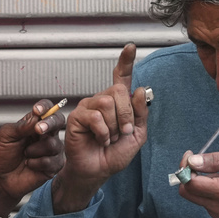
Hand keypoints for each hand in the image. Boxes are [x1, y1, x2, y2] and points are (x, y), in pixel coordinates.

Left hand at [0, 100, 66, 200]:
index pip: (47, 109)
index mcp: (34, 124)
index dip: (45, 107)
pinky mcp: (54, 165)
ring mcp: (52, 150)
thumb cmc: (3, 156)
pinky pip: (51, 161)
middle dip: (49, 123)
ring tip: (25, 154)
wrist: (1, 178)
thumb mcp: (6, 135)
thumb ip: (22, 126)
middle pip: (58, 121)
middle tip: (38, 130)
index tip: (37, 110)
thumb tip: (37, 118)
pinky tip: (29, 164)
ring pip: (53, 144)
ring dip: (35, 150)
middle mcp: (46, 135)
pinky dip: (37, 163)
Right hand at [52, 43, 148, 213]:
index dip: (126, 61)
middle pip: (118, 91)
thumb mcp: (137, 135)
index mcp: (117, 103)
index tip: (130, 47)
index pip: (121, 77)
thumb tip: (139, 90)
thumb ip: (141, 113)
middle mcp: (102, 100)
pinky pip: (95, 116)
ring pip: (107, 103)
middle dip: (126, 114)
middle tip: (123, 133)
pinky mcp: (77, 117)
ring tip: (110, 138)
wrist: (98, 171)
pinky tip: (100, 140)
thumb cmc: (114, 154)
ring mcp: (88, 107)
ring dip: (114, 126)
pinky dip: (103, 132)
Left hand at [176, 148, 218, 217]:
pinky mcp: (217, 214)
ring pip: (192, 195)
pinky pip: (200, 199)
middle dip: (187, 174)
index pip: (190, 183)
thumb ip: (214, 160)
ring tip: (212, 170)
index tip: (190, 155)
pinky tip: (217, 180)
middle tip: (197, 160)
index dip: (185, 168)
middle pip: (187, 191)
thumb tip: (191, 162)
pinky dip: (202, 187)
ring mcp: (218, 213)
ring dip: (194, 180)